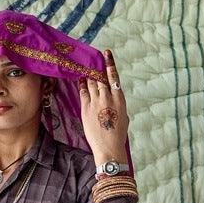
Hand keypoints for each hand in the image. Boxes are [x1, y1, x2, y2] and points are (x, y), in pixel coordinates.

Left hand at [78, 47, 128, 162]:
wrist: (108, 148)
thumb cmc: (118, 134)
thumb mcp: (123, 116)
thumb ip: (116, 104)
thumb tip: (111, 97)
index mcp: (119, 99)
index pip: (114, 77)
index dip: (109, 64)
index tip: (106, 54)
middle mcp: (108, 98)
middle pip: (100, 77)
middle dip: (96, 67)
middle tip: (92, 58)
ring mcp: (96, 102)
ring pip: (91, 83)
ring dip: (88, 74)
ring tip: (85, 66)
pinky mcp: (86, 109)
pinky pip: (83, 92)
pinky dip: (81, 84)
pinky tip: (80, 79)